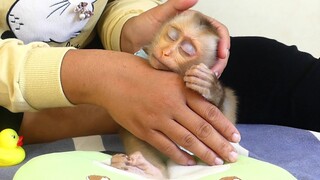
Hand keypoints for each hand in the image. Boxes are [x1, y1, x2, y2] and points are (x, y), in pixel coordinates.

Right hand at [61, 50, 240, 164]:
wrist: (115, 79)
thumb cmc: (144, 75)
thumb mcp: (170, 76)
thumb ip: (188, 90)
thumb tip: (208, 107)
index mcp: (181, 89)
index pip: (209, 110)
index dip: (224, 126)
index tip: (236, 137)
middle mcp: (172, 104)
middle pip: (201, 128)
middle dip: (220, 144)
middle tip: (232, 155)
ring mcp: (158, 118)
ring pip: (186, 140)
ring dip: (204, 152)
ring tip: (216, 161)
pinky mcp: (144, 129)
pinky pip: (166, 146)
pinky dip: (179, 156)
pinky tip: (190, 162)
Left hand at [121, 0, 229, 76]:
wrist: (130, 39)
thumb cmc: (144, 25)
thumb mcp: (159, 13)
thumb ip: (176, 4)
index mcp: (195, 24)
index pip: (218, 31)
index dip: (224, 42)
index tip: (223, 53)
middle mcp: (195, 37)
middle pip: (217, 49)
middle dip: (220, 61)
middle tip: (215, 72)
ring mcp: (189, 50)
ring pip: (209, 61)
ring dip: (212, 70)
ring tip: (208, 78)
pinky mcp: (182, 62)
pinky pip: (195, 69)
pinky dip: (199, 75)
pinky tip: (196, 79)